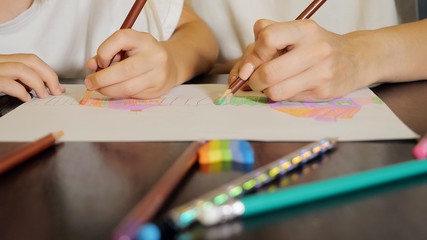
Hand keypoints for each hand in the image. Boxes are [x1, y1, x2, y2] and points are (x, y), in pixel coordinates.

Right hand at [0, 54, 62, 101]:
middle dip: (49, 76)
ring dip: (38, 83)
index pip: (31, 60)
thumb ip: (22, 82)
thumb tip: (44, 89)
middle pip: (31, 60)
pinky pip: (7, 83)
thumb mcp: (6, 81)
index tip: (57, 86)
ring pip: (21, 68)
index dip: (48, 72)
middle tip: (56, 91)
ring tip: (43, 95)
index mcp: (4, 61)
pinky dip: (20, 91)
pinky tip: (26, 98)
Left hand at [85, 29, 178, 98]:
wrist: (171, 64)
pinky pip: (133, 95)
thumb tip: (91, 66)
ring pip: (127, 88)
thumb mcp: (128, 46)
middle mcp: (154, 56)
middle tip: (90, 82)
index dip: (104, 51)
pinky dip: (119, 94)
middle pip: (124, 70)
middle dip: (102, 79)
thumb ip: (108, 53)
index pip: (121, 39)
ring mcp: (158, 75)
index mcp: (145, 40)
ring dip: (108, 90)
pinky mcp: (157, 89)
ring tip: (99, 88)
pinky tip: (115, 90)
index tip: (99, 61)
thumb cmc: (144, 54)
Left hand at [231, 19, 379, 100]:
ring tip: (272, 83)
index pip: (267, 38)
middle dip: (254, 80)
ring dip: (266, 90)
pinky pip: (288, 99)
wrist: (354, 59)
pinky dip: (281, 95)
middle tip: (255, 79)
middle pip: (268, 72)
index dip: (254, 54)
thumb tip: (241, 70)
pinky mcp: (323, 92)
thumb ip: (264, 40)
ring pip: (275, 91)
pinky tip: (288, 86)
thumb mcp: (293, 32)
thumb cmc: (315, 46)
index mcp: (304, 29)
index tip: (252, 62)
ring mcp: (321, 73)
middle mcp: (315, 49)